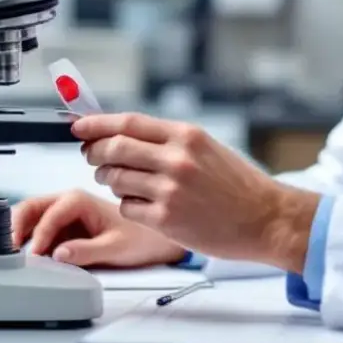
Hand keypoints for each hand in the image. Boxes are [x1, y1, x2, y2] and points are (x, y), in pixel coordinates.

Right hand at [11, 189, 187, 267]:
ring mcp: (63, 216)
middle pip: (31, 208)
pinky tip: (25, 257)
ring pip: (31, 218)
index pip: (50, 214)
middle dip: (16, 225)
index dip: (39, 235)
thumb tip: (59, 254)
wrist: (153, 239)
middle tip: (8, 248)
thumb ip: (87, 251)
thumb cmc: (140, 238)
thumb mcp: (115, 248)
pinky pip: (38, 232)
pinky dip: (28, 242)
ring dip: (18, 232)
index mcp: (80, 200)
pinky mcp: (62, 229)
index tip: (33, 255)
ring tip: (11, 253)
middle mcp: (68, 203)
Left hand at [73, 112, 319, 272]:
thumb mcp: (206, 148)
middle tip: (91, 155)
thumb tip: (121, 133)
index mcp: (186, 135)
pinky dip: (126, 205)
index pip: (128, 123)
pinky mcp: (166, 220)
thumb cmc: (237, 184)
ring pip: (115, 179)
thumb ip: (167, 140)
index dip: (96, 123)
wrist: (265, 219)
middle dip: (94, 151)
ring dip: (108, 179)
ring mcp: (170, 191)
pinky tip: (142, 205)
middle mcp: (177, 160)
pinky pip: (127, 208)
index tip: (78, 125)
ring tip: (119, 181)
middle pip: (114, 148)